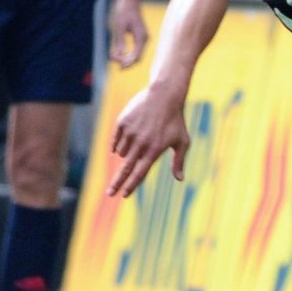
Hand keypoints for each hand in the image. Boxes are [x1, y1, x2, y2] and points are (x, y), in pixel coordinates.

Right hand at [107, 84, 189, 198]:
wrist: (164, 95)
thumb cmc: (176, 120)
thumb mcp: (182, 141)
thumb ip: (179, 161)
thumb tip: (180, 179)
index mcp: (154, 150)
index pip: (140, 173)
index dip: (131, 185)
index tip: (123, 195)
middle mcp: (141, 143)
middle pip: (126, 168)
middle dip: (117, 183)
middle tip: (109, 194)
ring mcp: (130, 133)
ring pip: (122, 152)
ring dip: (127, 153)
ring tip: (142, 138)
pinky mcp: (122, 123)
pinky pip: (116, 140)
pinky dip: (119, 143)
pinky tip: (129, 136)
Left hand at [108, 0, 148, 68]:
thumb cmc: (124, 11)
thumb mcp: (119, 26)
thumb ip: (119, 41)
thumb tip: (119, 54)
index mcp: (141, 37)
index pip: (137, 56)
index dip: (128, 62)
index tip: (118, 66)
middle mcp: (143, 39)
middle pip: (137, 57)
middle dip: (125, 60)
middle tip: (112, 59)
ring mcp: (142, 37)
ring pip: (135, 53)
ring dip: (125, 57)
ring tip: (113, 56)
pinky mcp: (138, 36)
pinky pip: (134, 48)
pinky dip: (126, 52)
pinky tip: (116, 52)